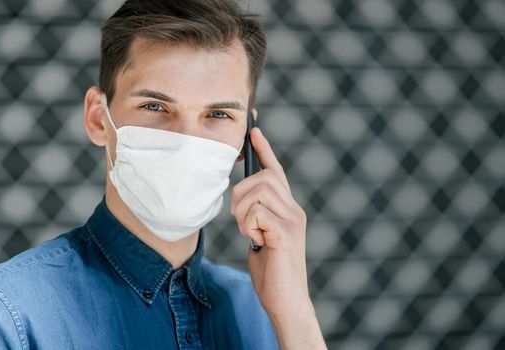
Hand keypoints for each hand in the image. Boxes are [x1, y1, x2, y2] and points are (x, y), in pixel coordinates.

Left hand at [231, 127, 325, 348]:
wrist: (285, 300)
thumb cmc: (270, 272)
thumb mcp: (261, 236)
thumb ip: (257, 217)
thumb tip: (243, 202)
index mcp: (288, 209)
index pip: (276, 172)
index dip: (264, 150)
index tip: (254, 130)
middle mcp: (294, 210)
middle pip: (262, 178)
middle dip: (241, 194)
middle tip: (241, 220)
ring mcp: (292, 221)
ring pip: (257, 193)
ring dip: (243, 214)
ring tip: (251, 235)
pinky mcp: (286, 233)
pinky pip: (257, 213)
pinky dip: (249, 228)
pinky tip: (258, 243)